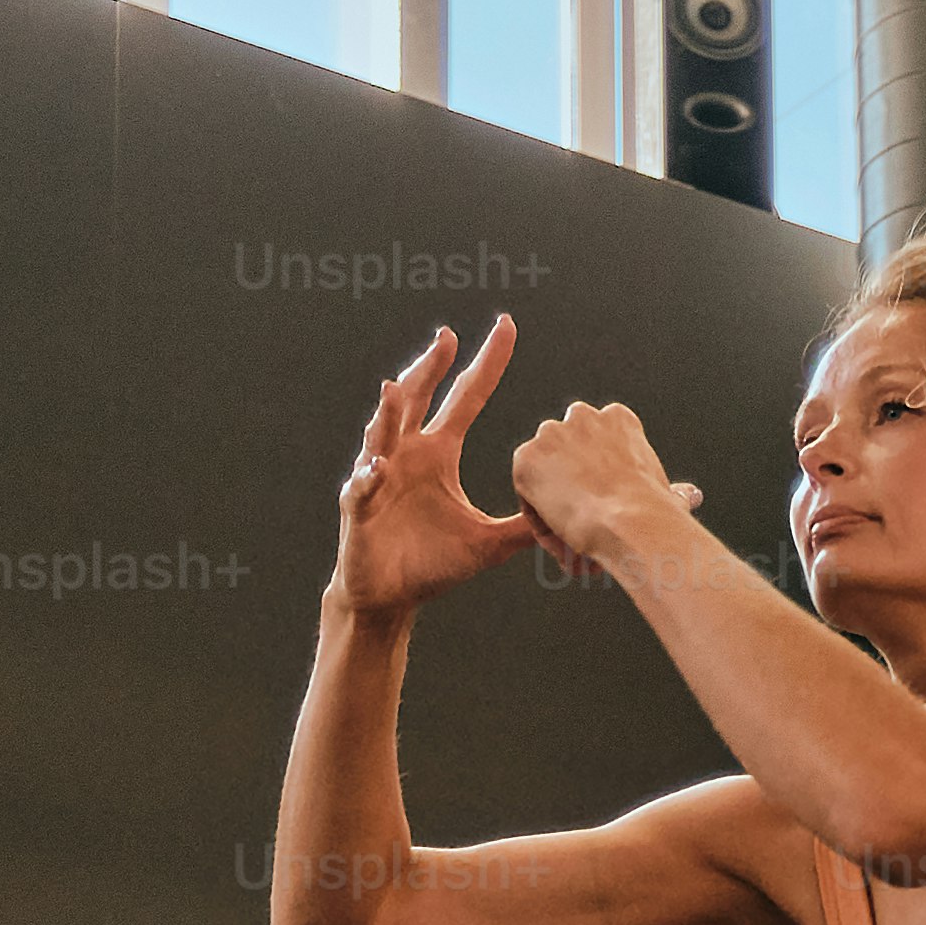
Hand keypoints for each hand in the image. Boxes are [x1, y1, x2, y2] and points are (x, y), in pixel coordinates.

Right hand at [331, 319, 537, 619]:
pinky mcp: (359, 509)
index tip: (505, 327)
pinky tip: (376, 468)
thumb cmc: (432, 565)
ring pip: (382, 434)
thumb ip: (523, 525)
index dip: (484, 365)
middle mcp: (407, 453)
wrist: (391, 596)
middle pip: (419, 399)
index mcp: (438, 453)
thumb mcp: (488, 543)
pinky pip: (362, 488)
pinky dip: (368, 478)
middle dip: (430, 368)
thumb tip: (566, 516)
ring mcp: (379, 476)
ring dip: (388, 413)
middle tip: (447, 337)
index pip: (466, 398)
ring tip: (396, 388)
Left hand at [505, 398, 705, 590]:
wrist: (630, 521)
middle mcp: (582, 416)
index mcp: (618, 419)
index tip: (609, 512)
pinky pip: (529, 499)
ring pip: (546, 481)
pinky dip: (543, 525)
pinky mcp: (526, 458)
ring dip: (558, 512)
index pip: (595, 450)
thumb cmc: (654, 513)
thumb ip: (668, 489)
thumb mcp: (665, 492)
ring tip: (581, 544)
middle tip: (590, 531)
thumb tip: (692, 495)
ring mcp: (551, 434)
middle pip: (566, 460)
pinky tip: (567, 541)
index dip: (600, 487)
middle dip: (574, 493)